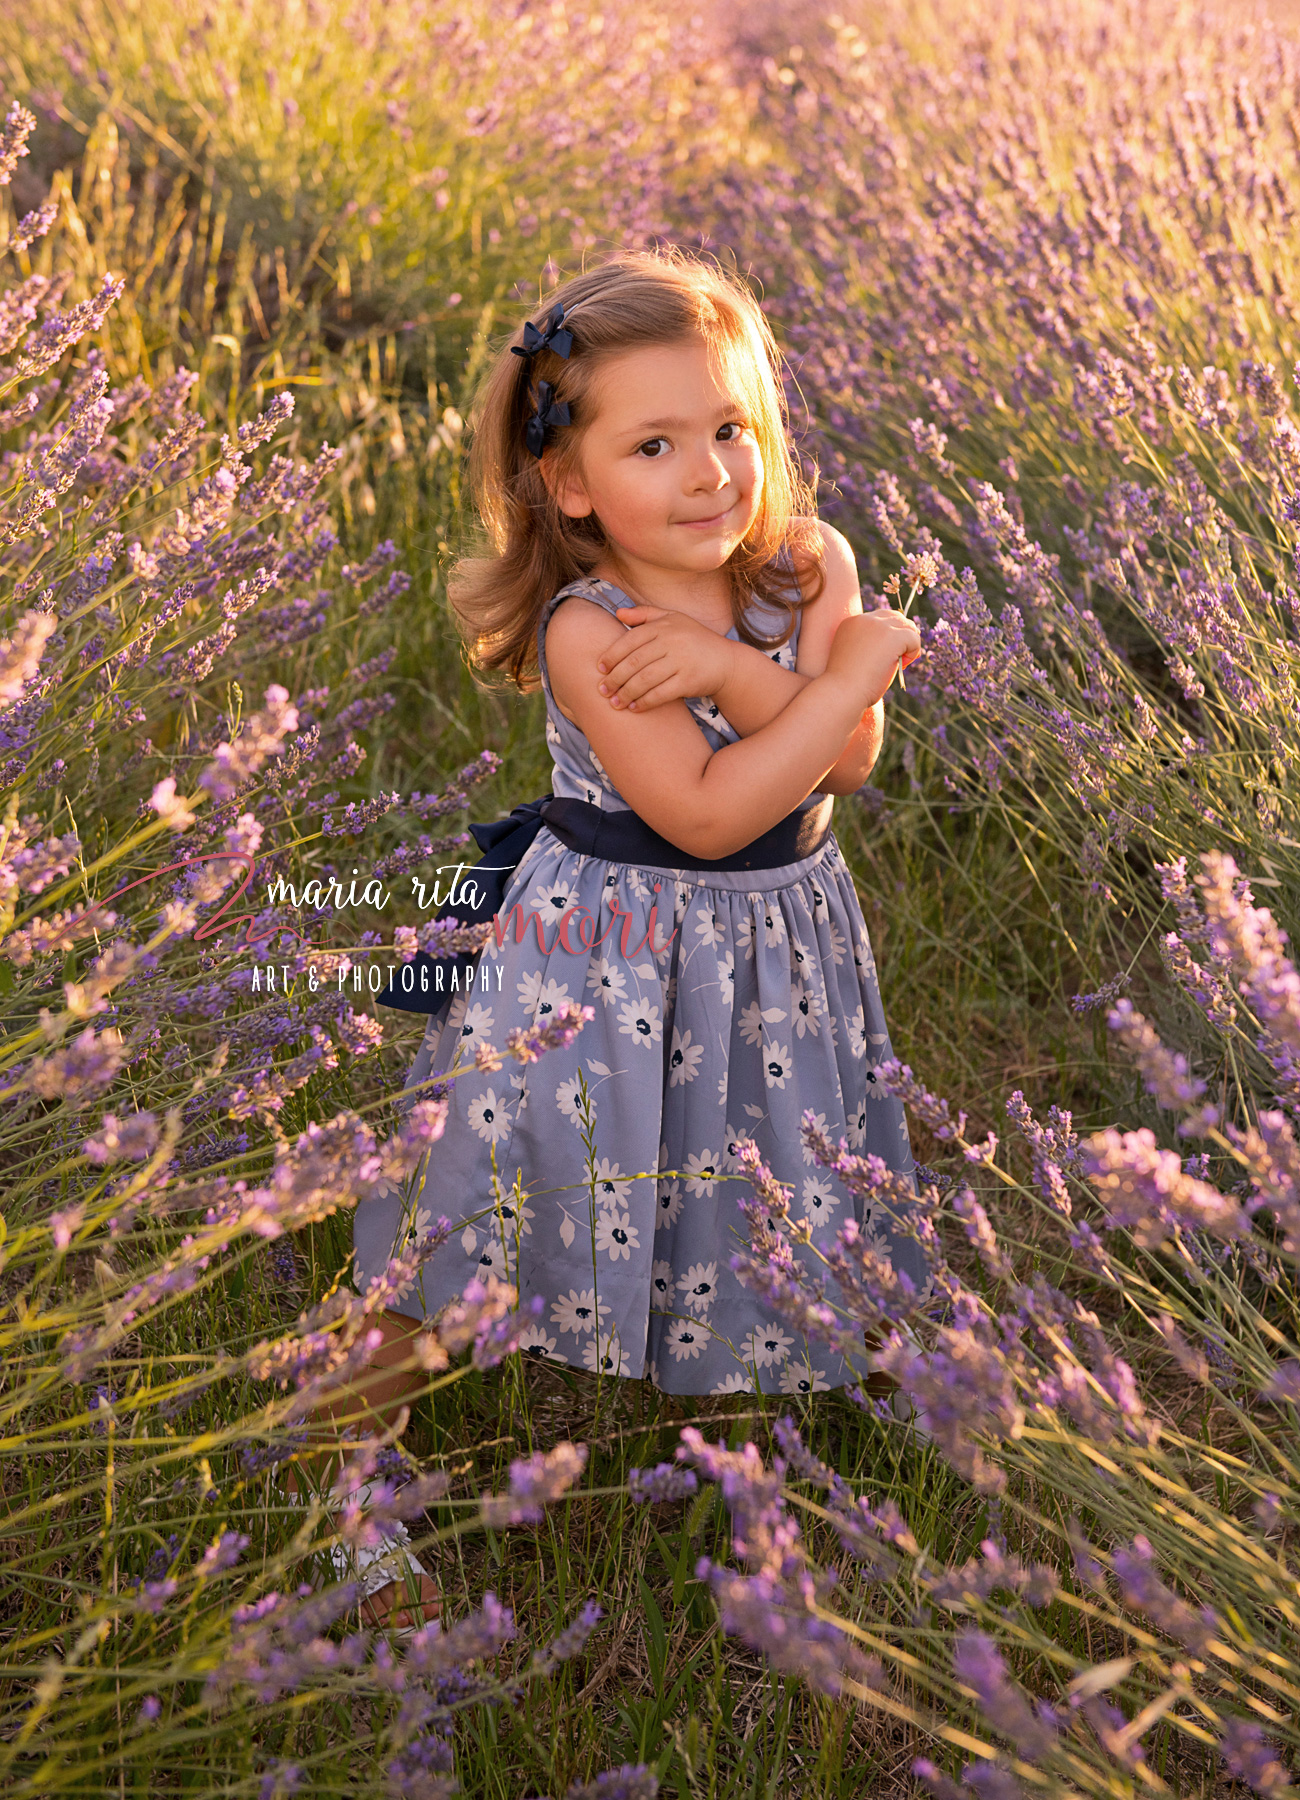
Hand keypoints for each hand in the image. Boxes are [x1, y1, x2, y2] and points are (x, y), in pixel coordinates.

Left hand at [595, 604, 736, 710]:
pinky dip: (644, 702)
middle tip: (602, 690)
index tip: (599, 668)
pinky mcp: (689, 681)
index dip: (612, 655)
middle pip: (634, 662)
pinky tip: (634, 708)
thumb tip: (618, 613)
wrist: (726, 662)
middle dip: (615, 678)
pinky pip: (660, 694)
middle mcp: (672, 641)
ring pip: (645, 679)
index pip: (630, 640)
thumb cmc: (694, 640)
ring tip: (614, 703)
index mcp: (664, 625)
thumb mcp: (673, 619)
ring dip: (626, 693)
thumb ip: (645, 614)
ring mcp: (681, 661)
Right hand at [824, 608, 922, 704]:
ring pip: (907, 626)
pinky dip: (913, 652)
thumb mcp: (855, 657)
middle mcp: (864, 619)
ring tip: (902, 663)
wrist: (843, 692)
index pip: (880, 619)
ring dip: (909, 644)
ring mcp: (879, 626)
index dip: (889, 634)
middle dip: (903, 635)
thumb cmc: (847, 684)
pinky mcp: (892, 636)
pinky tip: (903, 666)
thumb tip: (896, 645)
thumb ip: (870, 645)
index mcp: (851, 623)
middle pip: (895, 617)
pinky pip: (914, 638)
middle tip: (902, 656)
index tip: (887, 654)